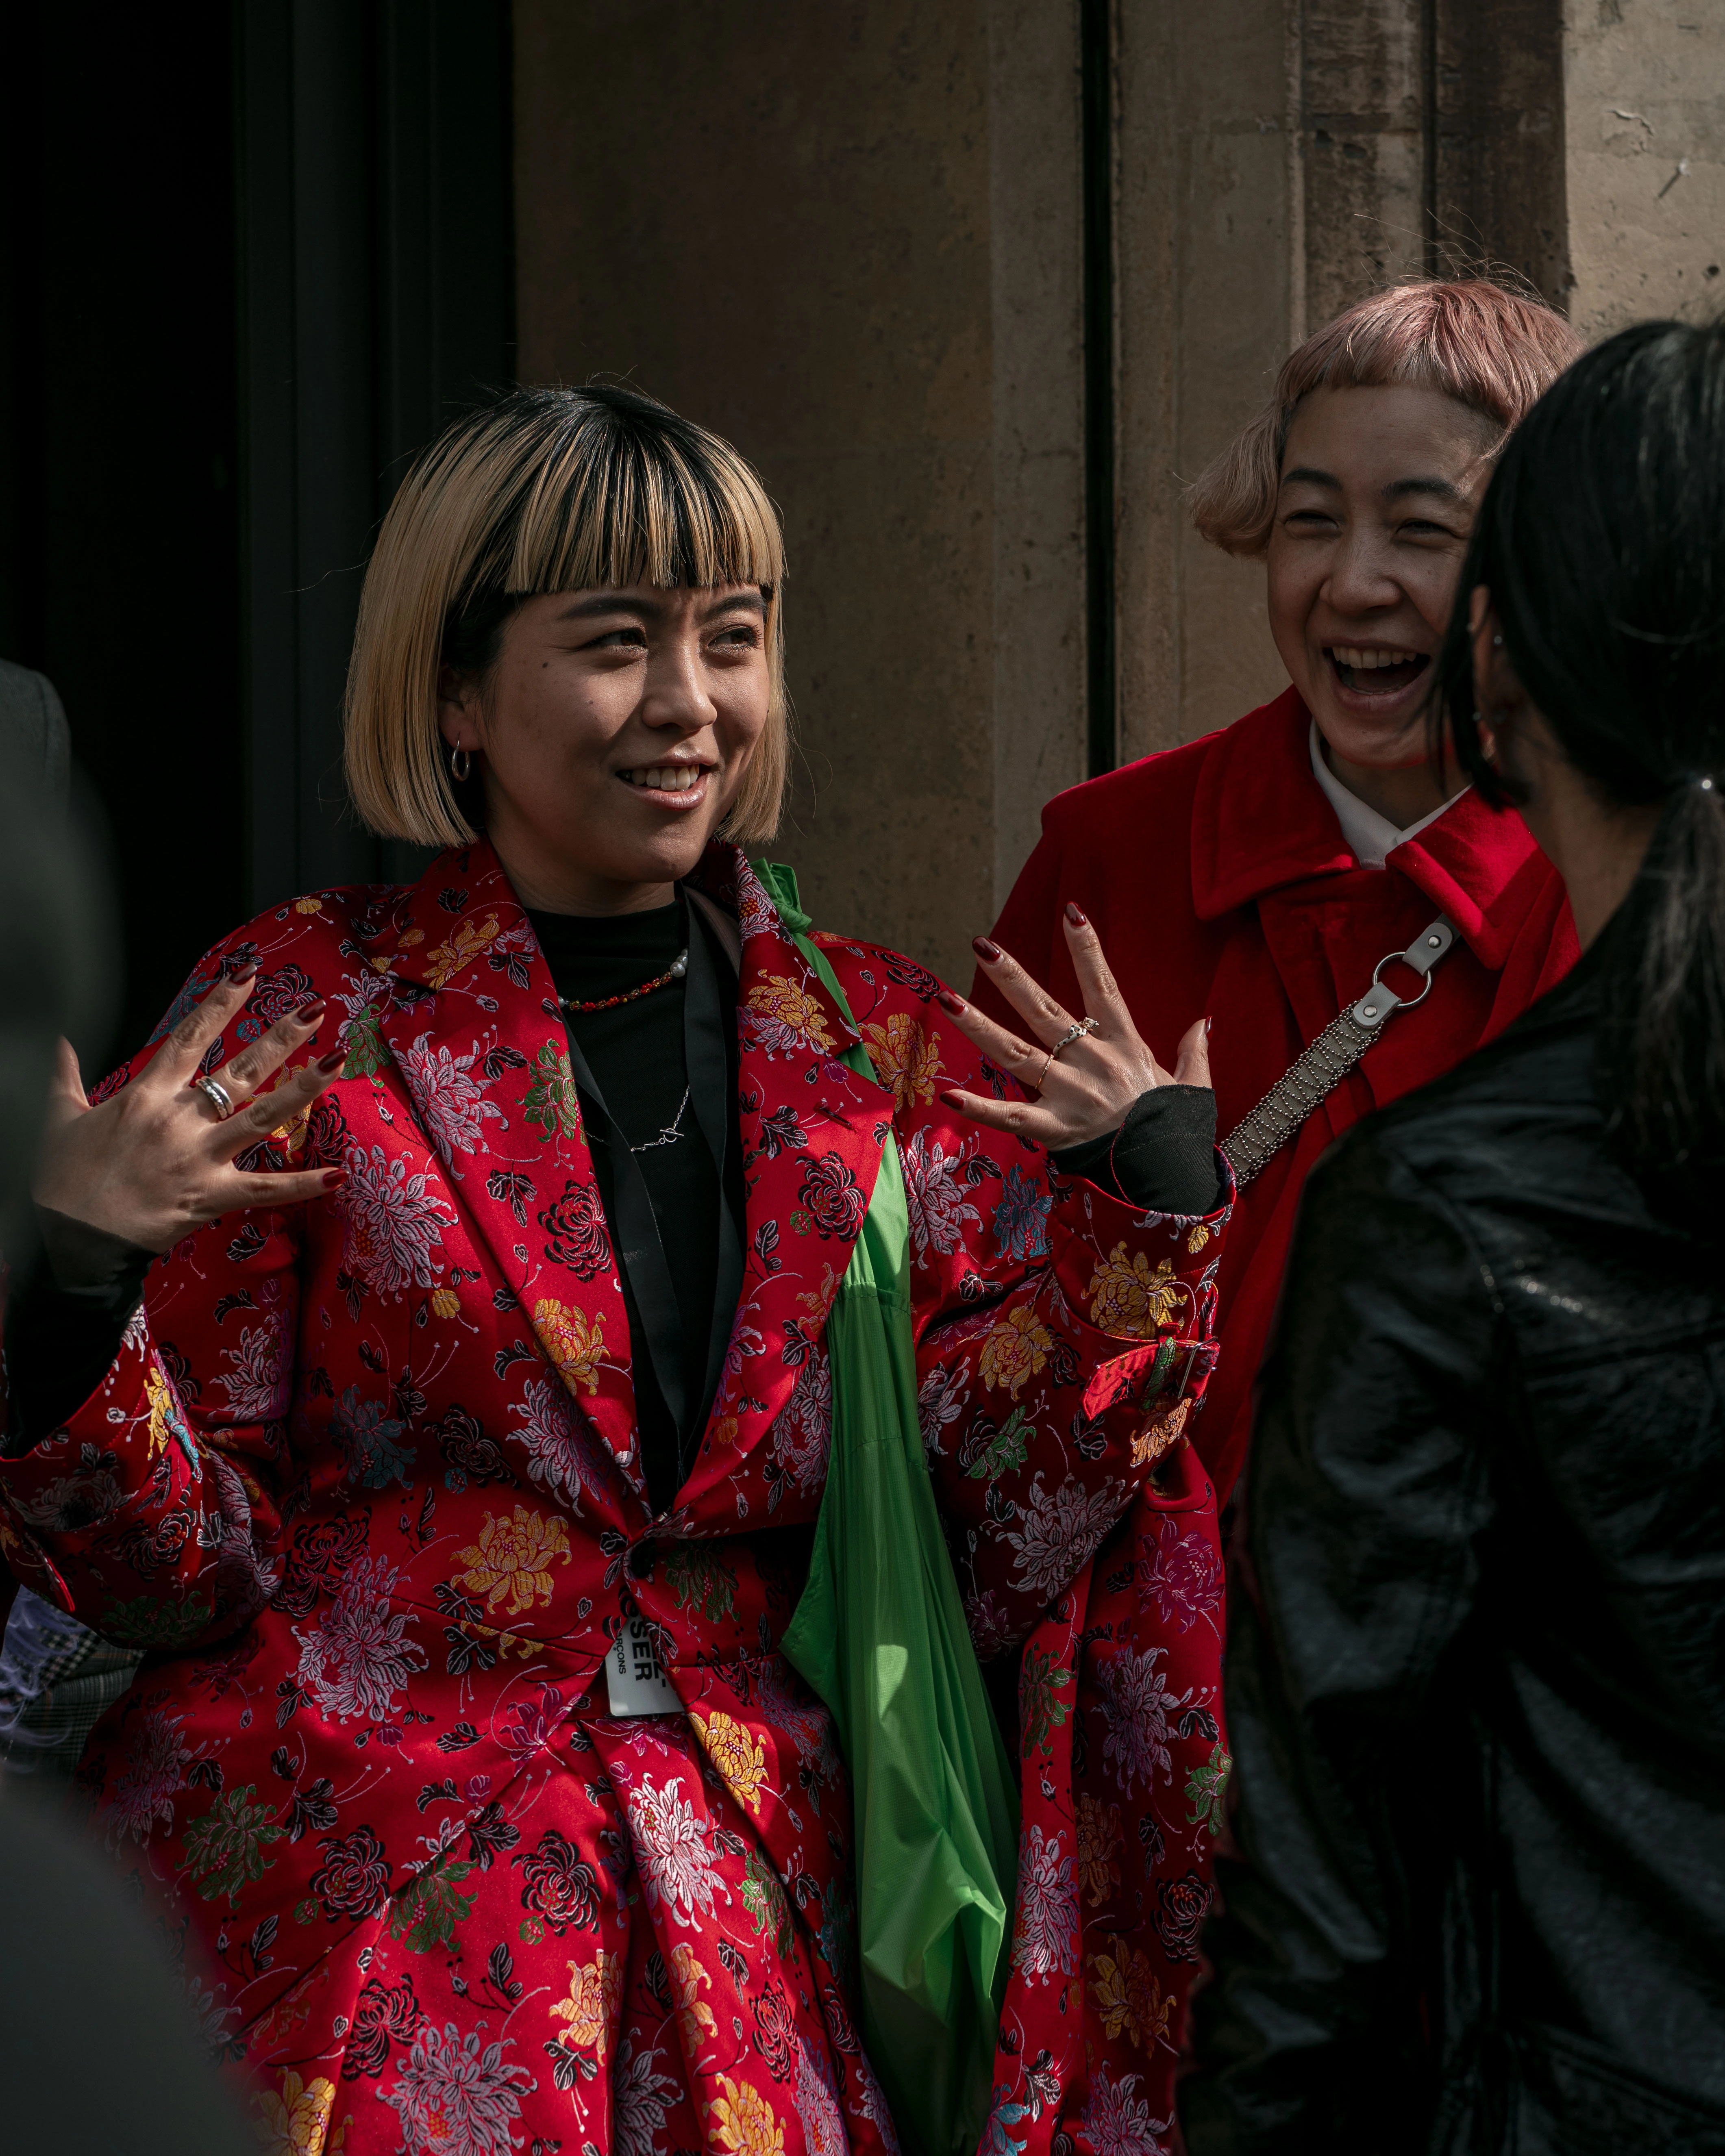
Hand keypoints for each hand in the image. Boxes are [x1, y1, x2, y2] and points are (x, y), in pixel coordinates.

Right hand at [32, 967, 348, 1254]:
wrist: (70, 1239)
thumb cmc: (64, 1179)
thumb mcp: (59, 1117)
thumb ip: (64, 1076)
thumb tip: (58, 1041)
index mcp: (145, 1096)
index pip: (190, 1037)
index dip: (220, 1002)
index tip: (248, 973)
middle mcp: (179, 1120)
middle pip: (239, 1070)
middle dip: (279, 1037)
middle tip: (316, 1009)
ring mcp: (199, 1157)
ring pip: (262, 1116)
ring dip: (303, 1088)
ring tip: (337, 1061)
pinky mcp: (211, 1196)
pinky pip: (265, 1190)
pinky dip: (303, 1185)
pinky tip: (339, 1176)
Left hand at [935, 905, 1209, 1148]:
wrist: (1172, 1177)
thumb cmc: (1177, 1130)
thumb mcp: (1193, 1085)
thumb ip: (1195, 1051)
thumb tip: (1204, 1022)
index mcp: (1124, 1046)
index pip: (1104, 987)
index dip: (1088, 950)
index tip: (1071, 911)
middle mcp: (1092, 1063)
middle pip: (1045, 1011)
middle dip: (1012, 977)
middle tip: (981, 944)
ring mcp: (1071, 1095)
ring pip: (1016, 1054)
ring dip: (979, 1027)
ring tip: (947, 1000)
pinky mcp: (1055, 1130)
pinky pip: (1011, 1117)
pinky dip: (980, 1108)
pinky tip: (949, 1095)